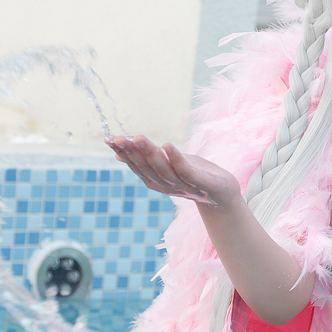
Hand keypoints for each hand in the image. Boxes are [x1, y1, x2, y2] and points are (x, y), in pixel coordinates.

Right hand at [106, 135, 240, 209]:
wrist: (223, 194)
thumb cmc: (193, 176)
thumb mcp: (168, 166)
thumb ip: (146, 162)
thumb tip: (118, 155)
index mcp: (156, 181)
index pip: (136, 166)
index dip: (123, 153)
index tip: (109, 139)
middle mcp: (166, 185)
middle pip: (146, 167)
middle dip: (131, 152)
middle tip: (118, 138)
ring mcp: (183, 185)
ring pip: (163, 169)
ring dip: (150, 153)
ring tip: (138, 137)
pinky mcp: (201, 182)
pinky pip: (186, 171)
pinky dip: (176, 159)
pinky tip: (168, 145)